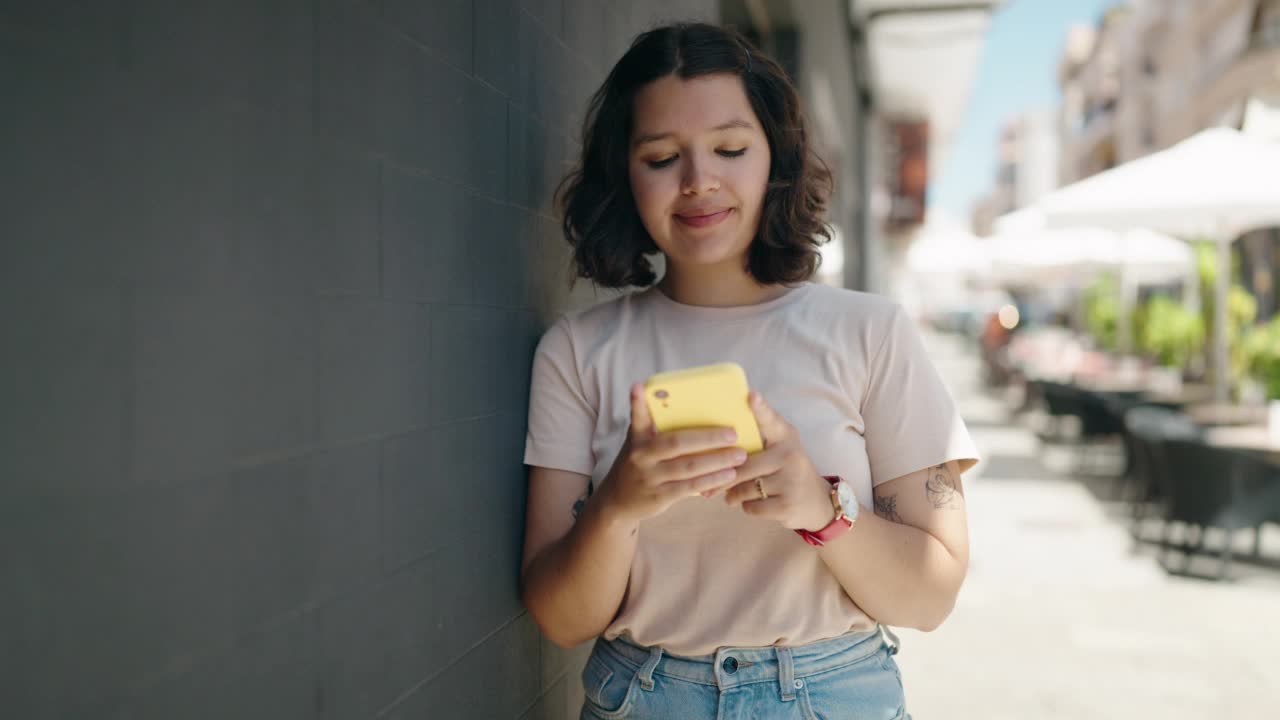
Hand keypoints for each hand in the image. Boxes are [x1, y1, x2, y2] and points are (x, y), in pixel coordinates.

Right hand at [597, 383, 749, 524]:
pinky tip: (728, 475)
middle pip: (677, 442)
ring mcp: (649, 477)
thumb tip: (698, 413)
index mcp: (637, 437)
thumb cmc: (640, 465)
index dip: (637, 402)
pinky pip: (690, 487)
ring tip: (740, 455)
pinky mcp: (658, 496)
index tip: (639, 385)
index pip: (637, 417)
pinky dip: (711, 480)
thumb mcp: (641, 445)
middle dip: (708, 437)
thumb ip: (659, 431)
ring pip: (688, 467)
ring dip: (717, 460)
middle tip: (733, 433)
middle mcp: (641, 455)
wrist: (618, 501)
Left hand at [724, 391, 834, 531]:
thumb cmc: (784, 471)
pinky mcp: (788, 505)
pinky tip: (754, 503)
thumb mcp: (778, 449)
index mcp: (784, 436)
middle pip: (743, 465)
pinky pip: (751, 506)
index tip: (751, 396)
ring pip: (744, 488)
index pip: (769, 419)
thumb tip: (715, 445)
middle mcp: (790, 455)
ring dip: (734, 494)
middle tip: (713, 484)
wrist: (817, 502)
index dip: (760, 408)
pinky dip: (747, 507)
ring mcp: (791, 480)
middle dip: (725, 477)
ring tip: (735, 494)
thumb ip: (754, 440)